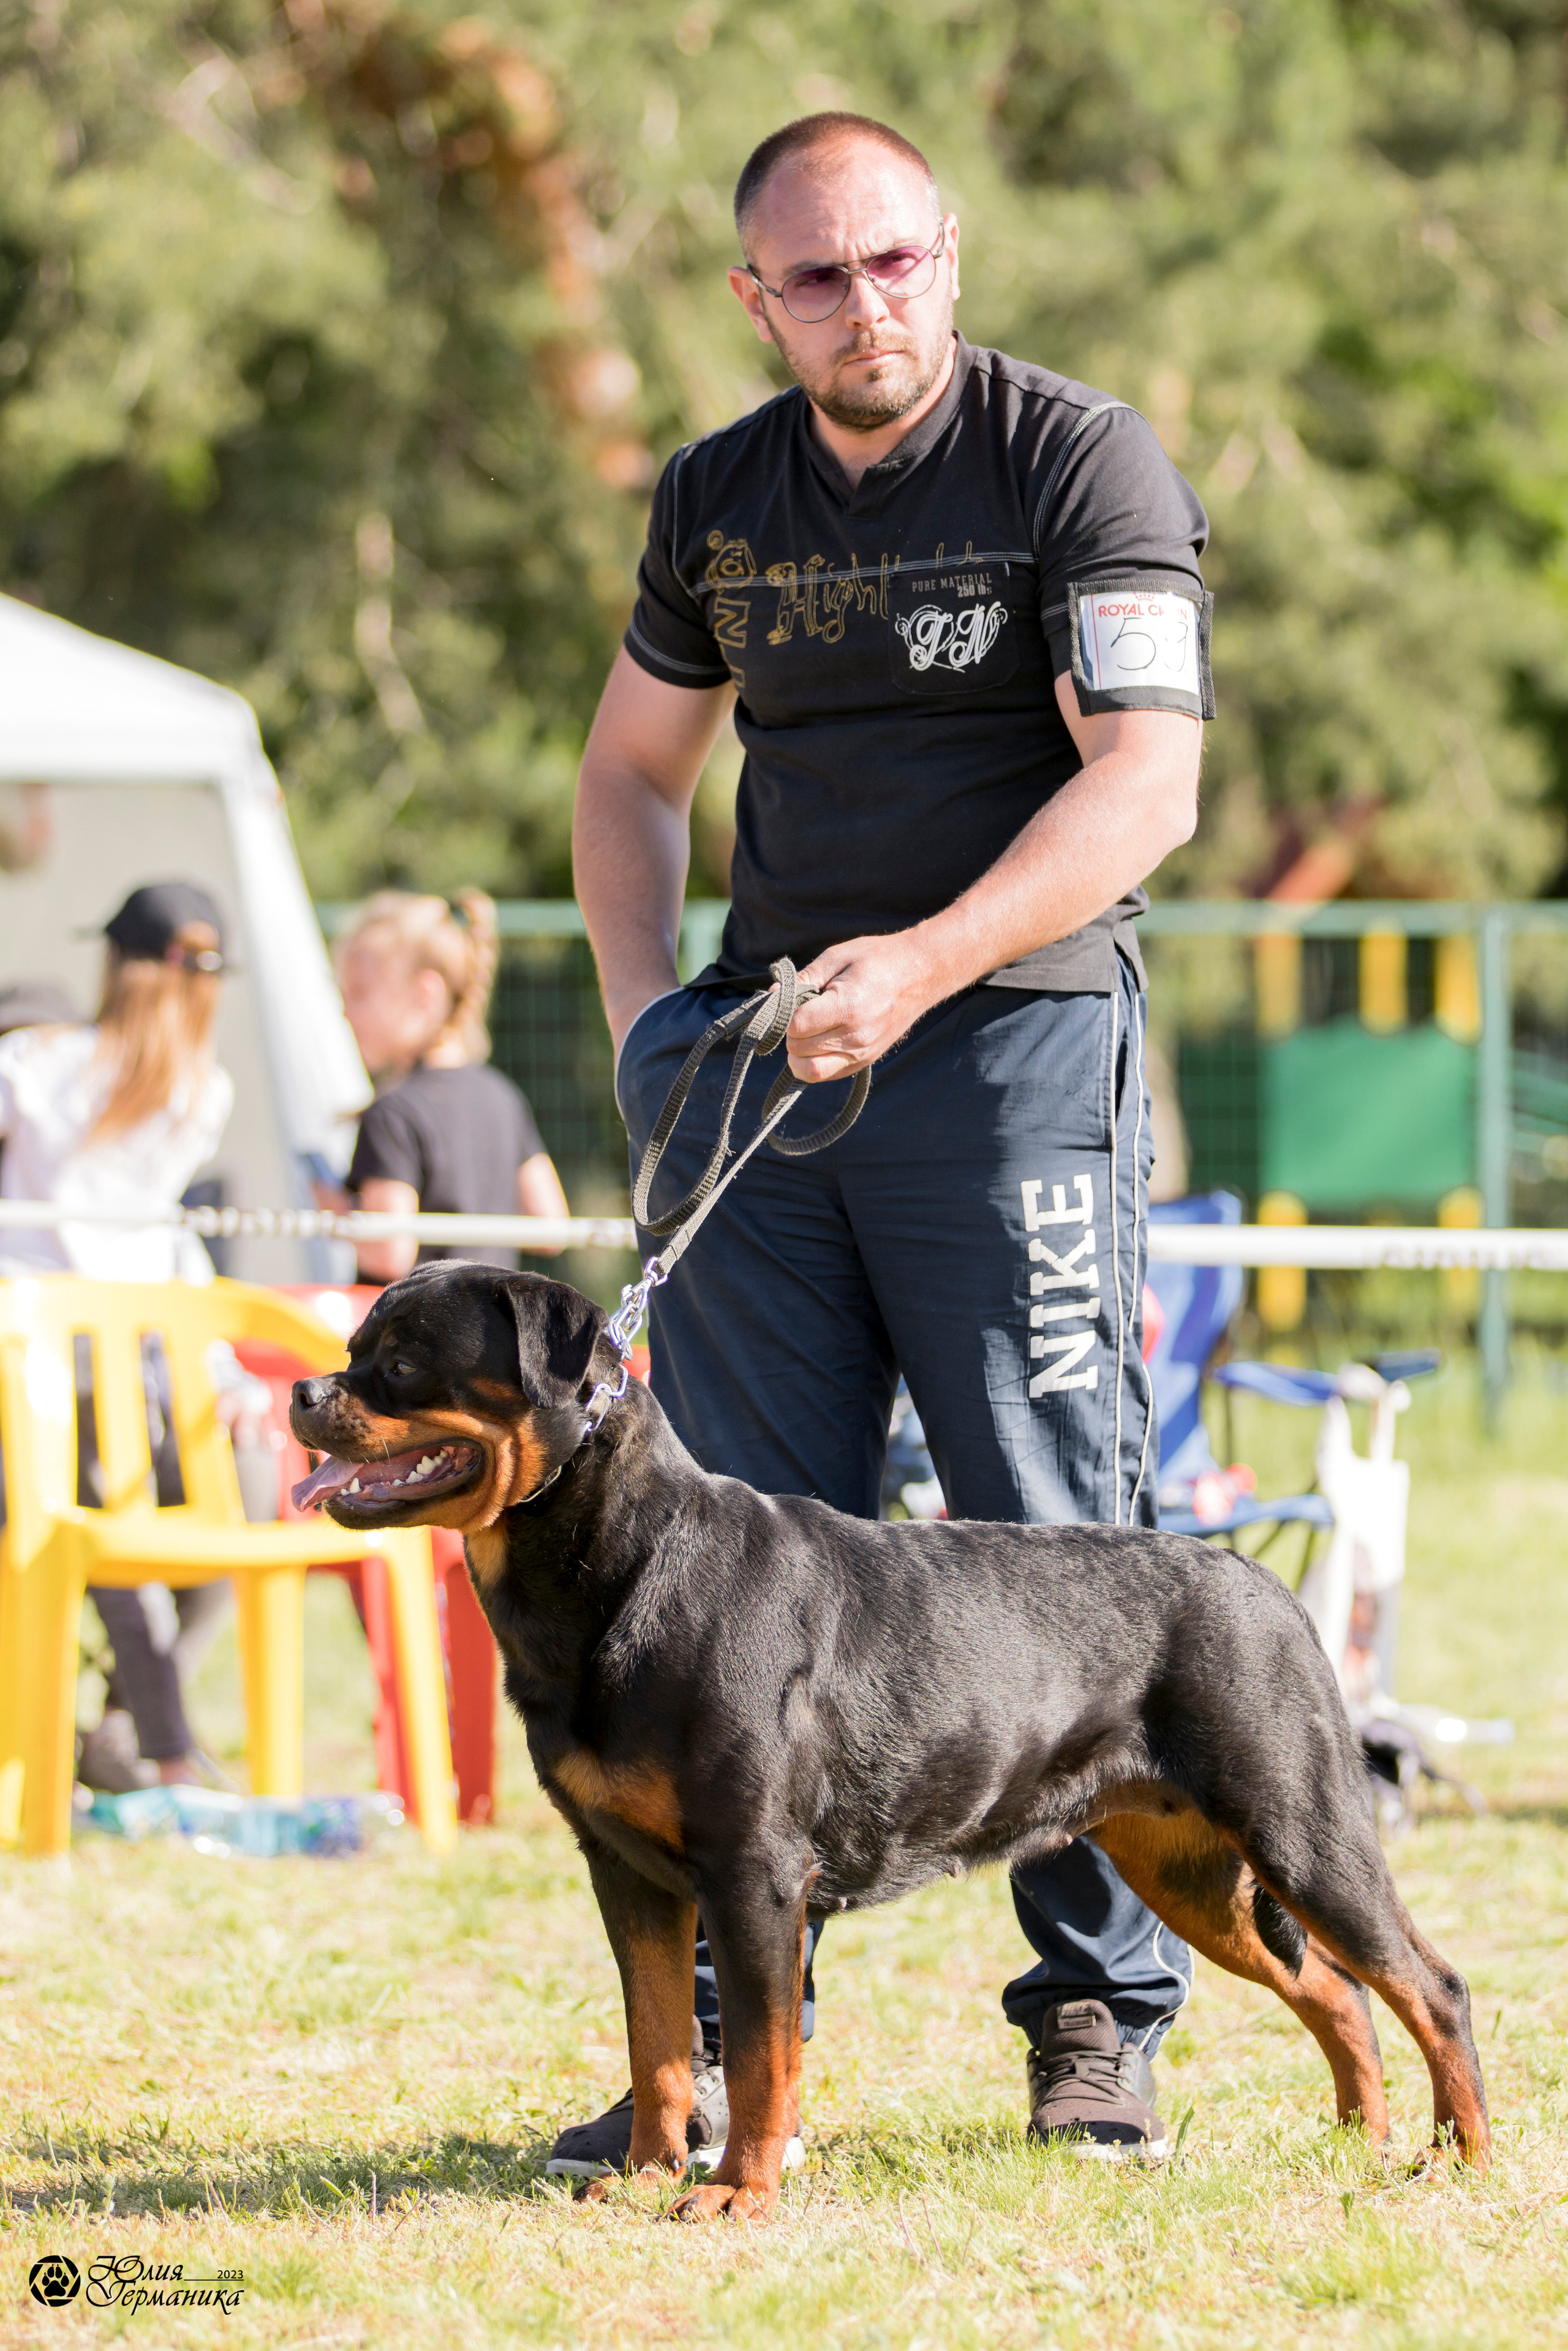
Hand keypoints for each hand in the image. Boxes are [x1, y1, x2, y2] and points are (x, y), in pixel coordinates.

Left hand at [786, 932, 938, 1081]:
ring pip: (809, 1072)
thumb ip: (803, 979)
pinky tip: (820, 1039)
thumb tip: (773, 995)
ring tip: (808, 1030)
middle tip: (801, 1013)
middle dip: (790, 1033)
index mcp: (847, 1007)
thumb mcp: (837, 957)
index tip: (791, 999)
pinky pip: (826, 1074)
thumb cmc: (878, 959)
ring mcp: (862, 1053)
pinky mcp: (865, 1061)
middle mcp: (855, 1037)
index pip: (795, 1027)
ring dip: (798, 1053)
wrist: (921, 974)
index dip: (785, 1014)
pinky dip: (814, 1061)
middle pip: (798, 1051)